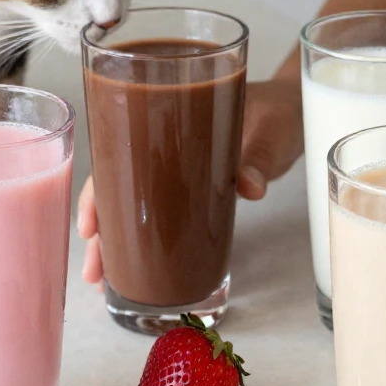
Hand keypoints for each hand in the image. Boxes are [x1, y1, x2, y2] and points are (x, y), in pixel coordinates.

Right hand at [77, 77, 303, 284]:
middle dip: (101, 229)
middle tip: (92, 270)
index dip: (99, 190)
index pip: (118, 152)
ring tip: (102, 277)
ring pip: (134, 201)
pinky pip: (161, 209)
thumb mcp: (270, 131)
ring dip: (117, 237)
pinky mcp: (195, 184)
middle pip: (118, 185)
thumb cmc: (278, 109)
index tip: (90, 226)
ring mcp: (178, 165)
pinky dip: (147, 234)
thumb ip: (259, 158)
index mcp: (170, 114)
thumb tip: (250, 187)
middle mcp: (165, 142)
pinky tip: (136, 261)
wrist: (295, 108)